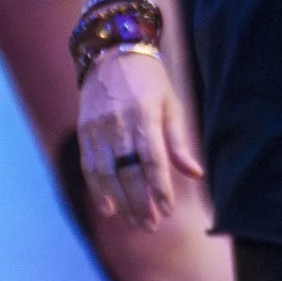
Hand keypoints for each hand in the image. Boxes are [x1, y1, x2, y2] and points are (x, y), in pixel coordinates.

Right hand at [78, 45, 201, 227]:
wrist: (112, 54)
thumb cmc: (150, 81)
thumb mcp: (171, 105)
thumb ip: (179, 142)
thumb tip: (196, 174)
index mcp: (145, 116)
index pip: (153, 160)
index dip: (160, 188)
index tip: (167, 210)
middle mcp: (119, 124)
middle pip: (129, 171)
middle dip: (140, 202)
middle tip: (151, 226)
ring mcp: (98, 128)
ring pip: (106, 173)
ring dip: (119, 201)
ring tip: (132, 222)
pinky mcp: (85, 131)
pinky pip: (90, 166)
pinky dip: (97, 189)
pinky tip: (108, 208)